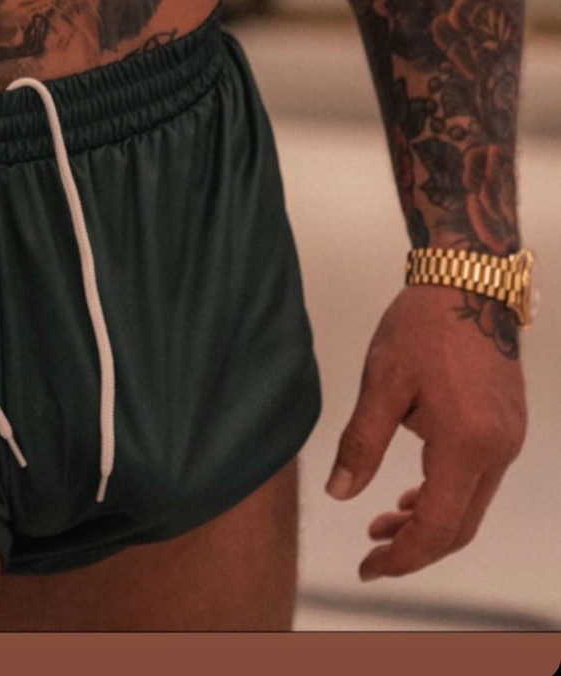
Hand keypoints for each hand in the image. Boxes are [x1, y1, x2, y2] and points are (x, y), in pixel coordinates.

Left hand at [326, 285, 526, 580]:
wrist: (469, 280)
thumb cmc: (423, 324)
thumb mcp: (382, 381)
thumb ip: (362, 442)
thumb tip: (340, 494)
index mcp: (466, 443)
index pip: (436, 526)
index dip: (401, 556)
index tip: (368, 568)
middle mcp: (497, 449)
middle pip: (458, 526)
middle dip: (414, 546)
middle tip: (371, 551)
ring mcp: (508, 439)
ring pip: (471, 505)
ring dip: (429, 521)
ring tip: (382, 522)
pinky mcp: (508, 427)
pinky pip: (479, 480)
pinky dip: (447, 495)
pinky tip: (415, 491)